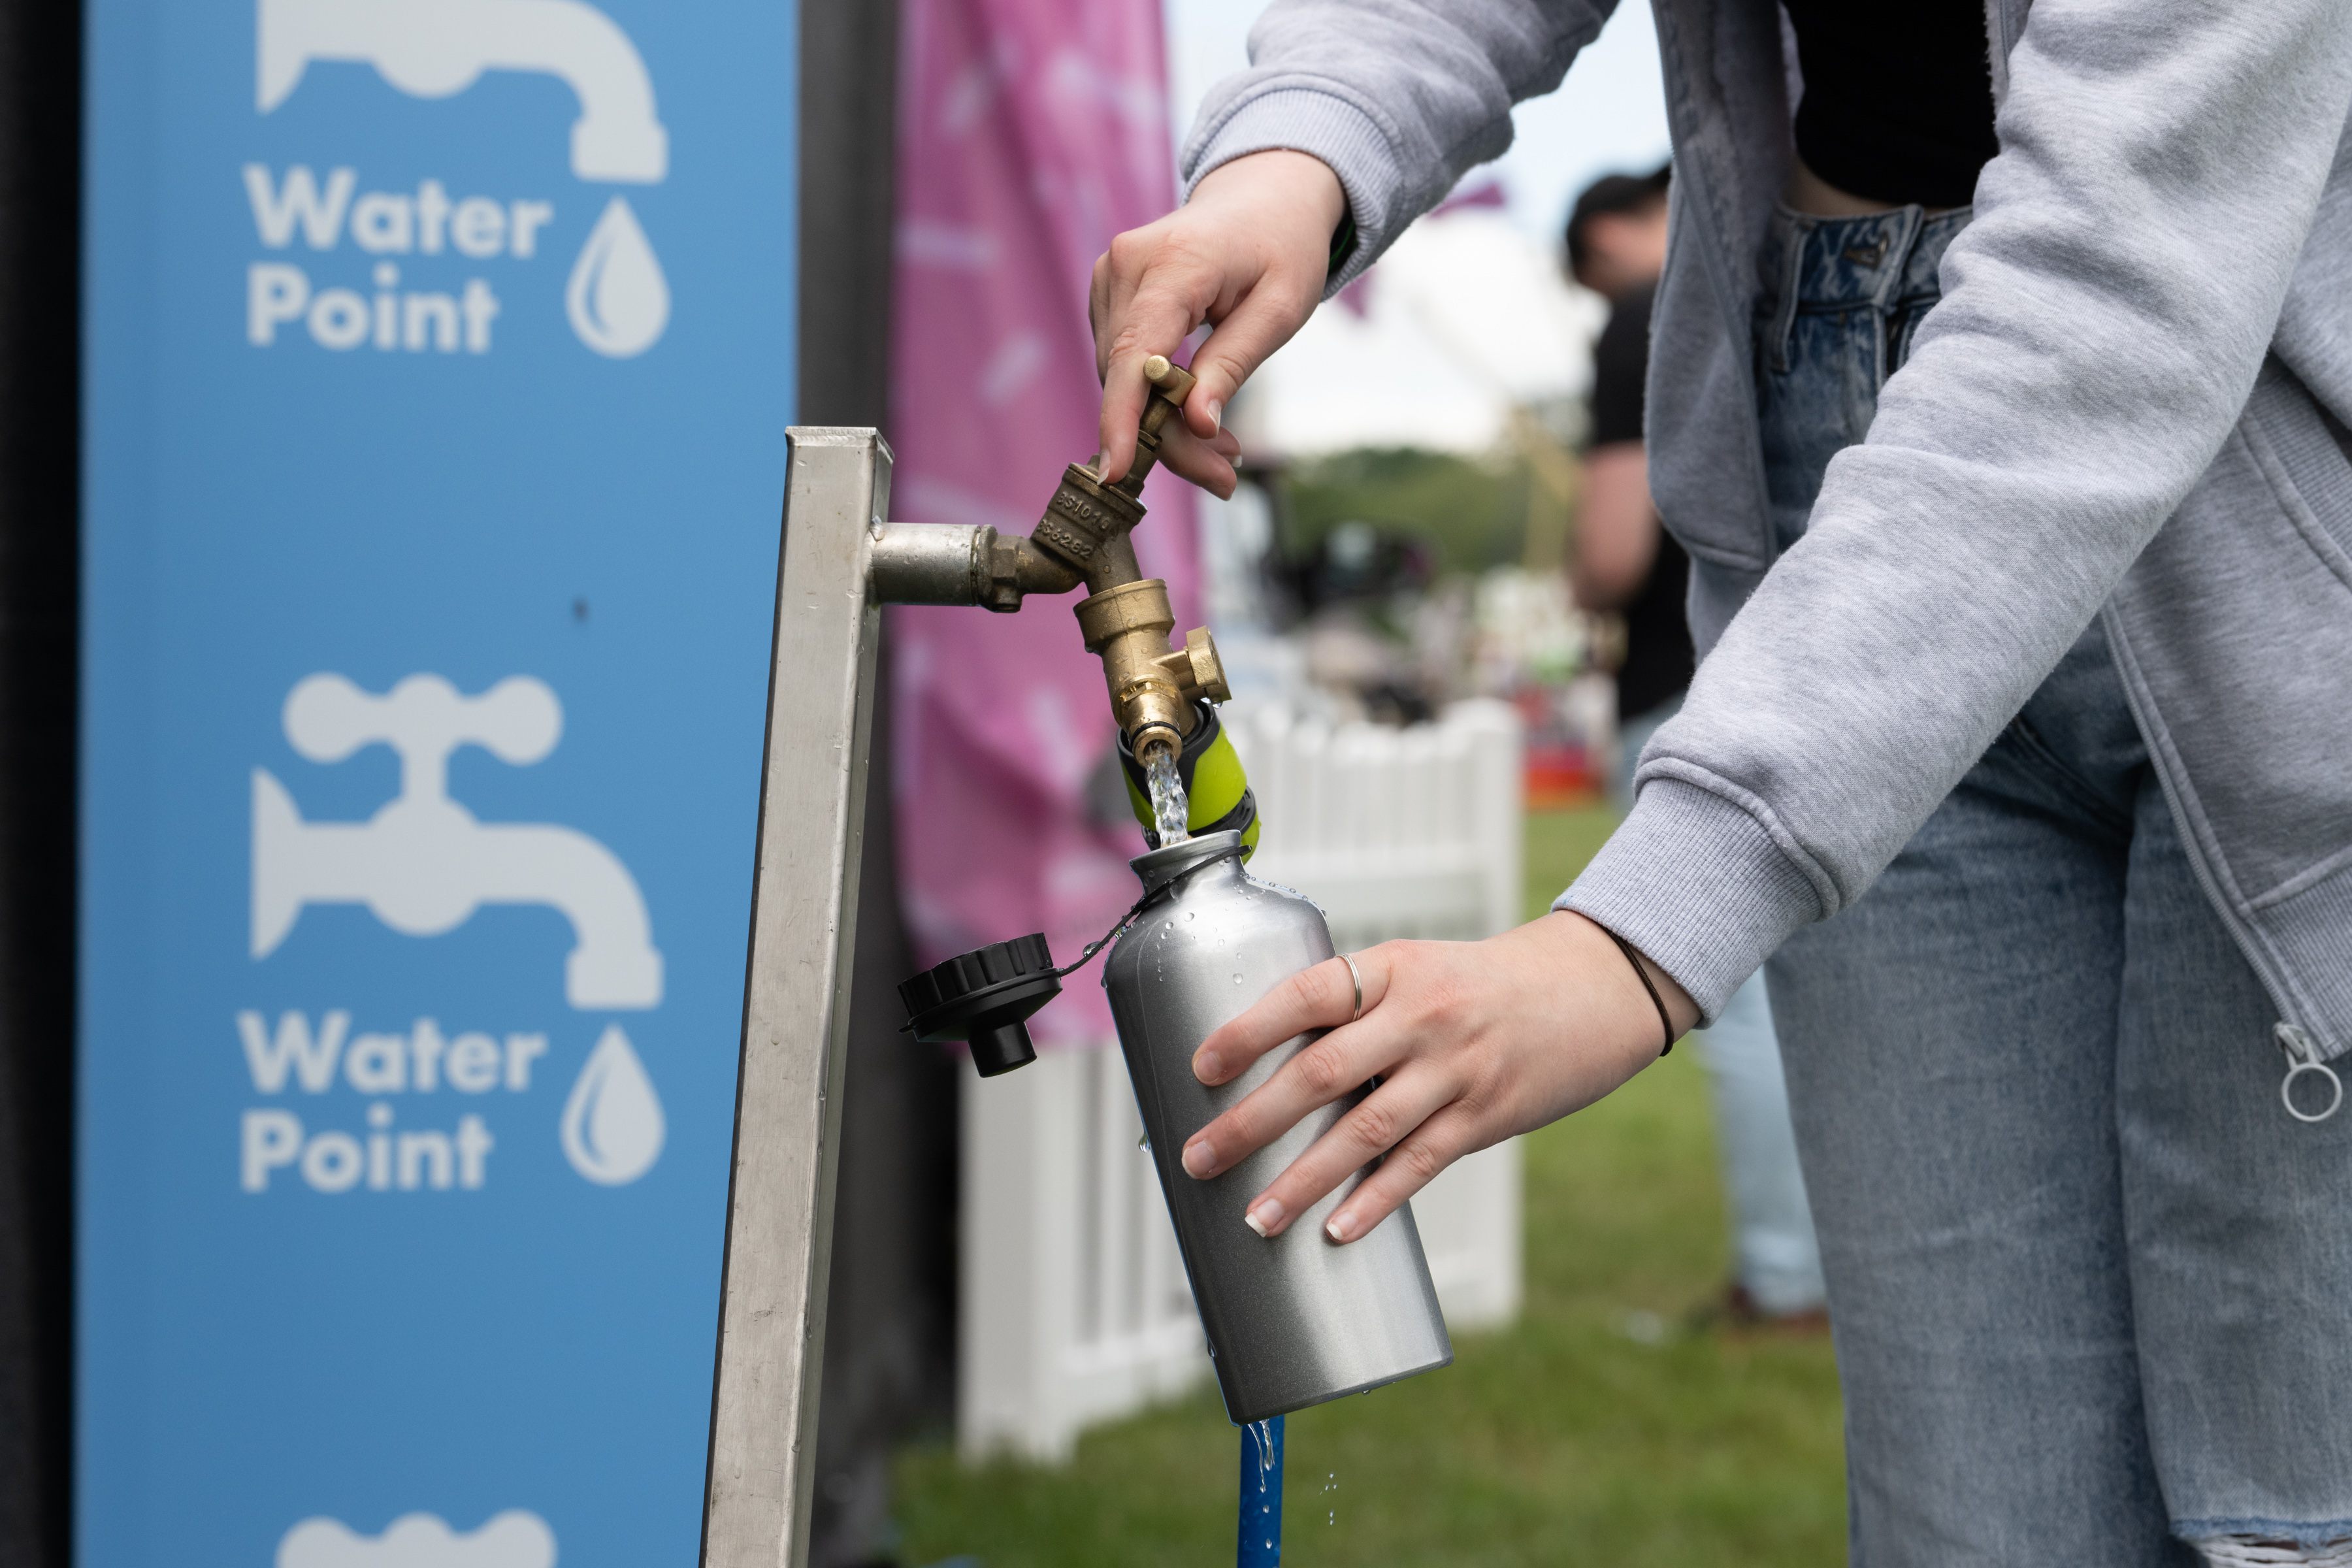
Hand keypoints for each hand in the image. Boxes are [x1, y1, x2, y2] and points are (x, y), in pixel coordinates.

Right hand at [1088, 149, 1345, 496]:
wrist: (1263, 197)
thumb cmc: (1281, 247)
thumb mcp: (1280, 309)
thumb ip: (1233, 364)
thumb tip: (1197, 424)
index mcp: (1176, 260)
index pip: (1136, 351)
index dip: (1123, 416)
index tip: (1116, 470)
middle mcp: (1127, 263)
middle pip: (1129, 377)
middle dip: (1169, 438)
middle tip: (1224, 478)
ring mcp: (1110, 277)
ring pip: (1121, 379)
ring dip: (1164, 425)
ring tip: (1222, 451)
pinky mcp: (1108, 294)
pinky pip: (1122, 364)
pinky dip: (1155, 399)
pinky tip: (1196, 412)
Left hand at [1177, 911, 1699, 1242]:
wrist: (1590, 989)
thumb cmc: (1480, 985)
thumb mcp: (1416, 970)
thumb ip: (1353, 1009)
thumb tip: (1268, 1066)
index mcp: (1391, 969)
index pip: (1307, 995)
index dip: (1249, 1031)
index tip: (1202, 1068)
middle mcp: (1421, 1016)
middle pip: (1322, 1072)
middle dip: (1252, 1120)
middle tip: (1199, 1158)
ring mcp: (1456, 1069)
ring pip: (1366, 1130)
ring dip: (1304, 1178)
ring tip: (1256, 1216)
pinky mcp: (1487, 1115)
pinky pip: (1420, 1164)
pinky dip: (1375, 1200)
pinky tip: (1336, 1230)